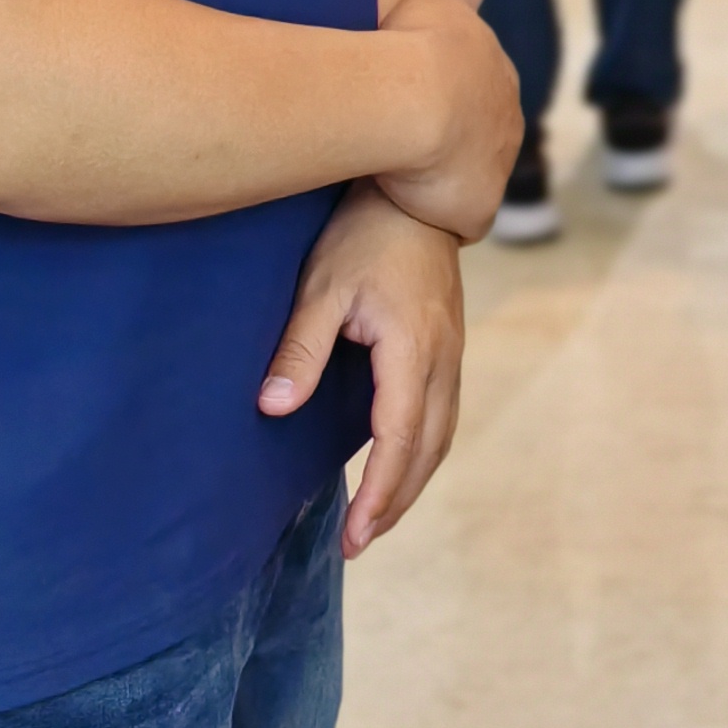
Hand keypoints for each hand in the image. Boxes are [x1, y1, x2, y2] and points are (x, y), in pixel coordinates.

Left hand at [260, 182, 465, 554]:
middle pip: (428, 450)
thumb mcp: (322, 285)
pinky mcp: (450, 344)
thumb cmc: (365, 231)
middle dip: (396, 502)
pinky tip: (400, 462)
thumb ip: (301, 348)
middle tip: (360, 542)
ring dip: (412, 481)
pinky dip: (423, 450)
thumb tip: (274, 408)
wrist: (420, 186)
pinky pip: (443, 413)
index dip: (379, 492)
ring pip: (442, 435)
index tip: (356, 534)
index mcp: (414, 349)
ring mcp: (453, 352)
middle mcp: (444, 358)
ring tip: (379, 517)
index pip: (399, 439)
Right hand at [376, 0, 519, 239]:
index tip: (418, 105)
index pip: (480, 97)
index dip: (449, 103)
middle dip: (455, 145)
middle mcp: (509, 126)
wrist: (420, 100)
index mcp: (499, 80)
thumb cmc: (422, 45)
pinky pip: (462, 220)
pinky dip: (441, 218)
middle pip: (483, 142)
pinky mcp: (479, 211)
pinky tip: (410, 212)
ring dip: (446, 183)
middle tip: (408, 146)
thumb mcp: (441, 2)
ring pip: (473, 181)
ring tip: (404, 182)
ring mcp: (498, 171)